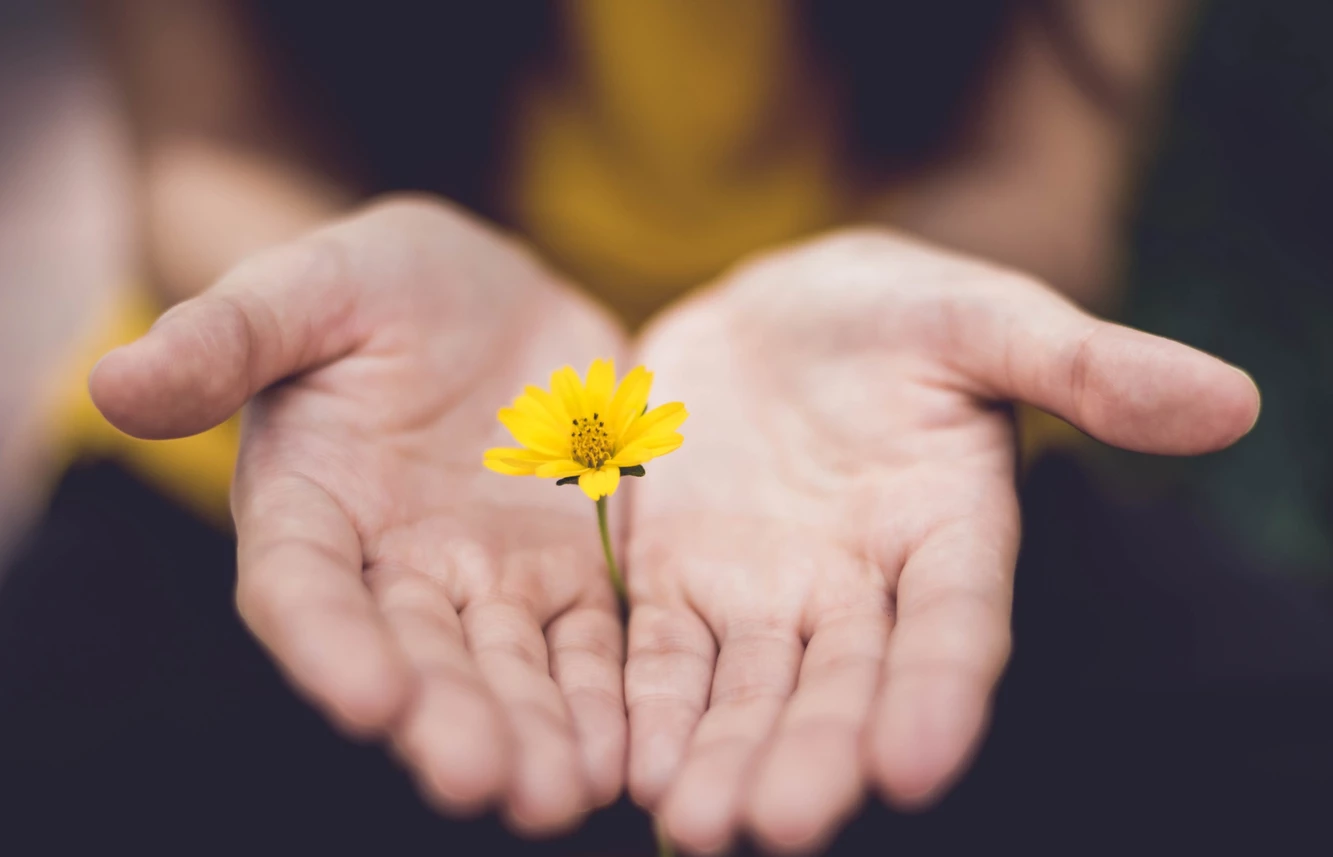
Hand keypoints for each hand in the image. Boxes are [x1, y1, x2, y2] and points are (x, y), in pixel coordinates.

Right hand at [90, 197, 628, 833]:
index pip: (305, 590)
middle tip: (483, 781)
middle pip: (416, 656)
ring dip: (534, 733)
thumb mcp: (309, 287)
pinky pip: (590, 643)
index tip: (369, 699)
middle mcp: (394, 566)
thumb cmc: (378, 284)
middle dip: (447, 720)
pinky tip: (628, 752)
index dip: (329, 645)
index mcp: (311, 506)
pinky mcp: (570, 572)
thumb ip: (228, 336)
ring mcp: (488, 577)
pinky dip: (606, 697)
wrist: (487, 295)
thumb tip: (113, 382)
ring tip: (562, 795)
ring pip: (509, 668)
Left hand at [623, 228, 1258, 853]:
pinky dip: (649, 706)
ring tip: (695, 823)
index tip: (915, 765)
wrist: (773, 314)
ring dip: (724, 757)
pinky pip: (661, 655)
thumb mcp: (982, 317)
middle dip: (814, 754)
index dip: (940, 693)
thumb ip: (1085, 365)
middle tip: (780, 824)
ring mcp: (764, 594)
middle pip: (842, 685)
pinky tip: (629, 764)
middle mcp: (859, 588)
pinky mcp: (678, 581)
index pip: (955, 626)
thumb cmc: (893, 312)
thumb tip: (1231, 400)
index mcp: (948, 532)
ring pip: (748, 691)